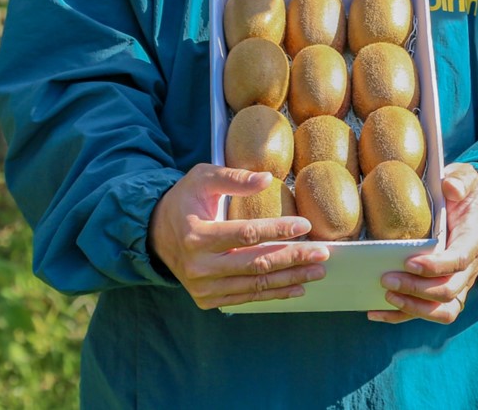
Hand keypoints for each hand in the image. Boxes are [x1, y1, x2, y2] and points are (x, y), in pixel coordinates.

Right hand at [148, 163, 329, 309]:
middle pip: (255, 264)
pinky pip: (246, 297)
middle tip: (322, 253)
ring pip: (254, 284)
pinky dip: (273, 293)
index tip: (305, 226)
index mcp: (197, 236)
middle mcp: (199, 267)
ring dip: (289, 279)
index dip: (277, 230)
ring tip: (316, 271)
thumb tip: (267, 179)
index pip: (246, 234)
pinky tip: (296, 287)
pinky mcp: (207, 299)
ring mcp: (203, 288)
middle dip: (292, 258)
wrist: (156, 232)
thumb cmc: (185, 199)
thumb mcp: (204, 178)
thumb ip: (234, 178)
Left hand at [368, 162, 477, 323]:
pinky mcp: (444, 291)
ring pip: (442, 310)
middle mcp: (469, 268)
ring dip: (413, 308)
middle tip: (386, 278)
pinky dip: (403, 316)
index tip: (409, 262)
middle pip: (447, 290)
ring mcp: (458, 283)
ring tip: (385, 296)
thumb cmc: (464, 193)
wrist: (474, 209)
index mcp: (472, 241)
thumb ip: (460, 180)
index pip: (458, 261)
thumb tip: (449, 186)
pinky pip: (428, 313)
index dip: (435, 267)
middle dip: (416, 289)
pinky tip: (376, 312)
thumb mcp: (466, 179)